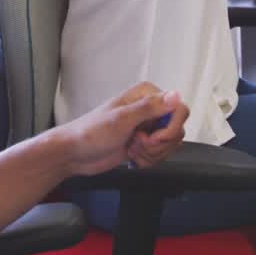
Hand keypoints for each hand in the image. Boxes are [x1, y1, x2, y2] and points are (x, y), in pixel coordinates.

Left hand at [59, 82, 186, 175]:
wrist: (75, 154)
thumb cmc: (91, 132)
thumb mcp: (122, 119)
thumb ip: (150, 107)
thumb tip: (176, 95)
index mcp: (147, 95)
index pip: (179, 109)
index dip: (170, 129)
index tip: (153, 138)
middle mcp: (150, 108)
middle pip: (177, 129)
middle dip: (159, 144)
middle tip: (137, 143)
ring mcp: (148, 126)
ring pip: (170, 144)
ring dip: (152, 153)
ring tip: (132, 149)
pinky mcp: (144, 143)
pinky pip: (160, 154)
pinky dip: (148, 160)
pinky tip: (131, 156)